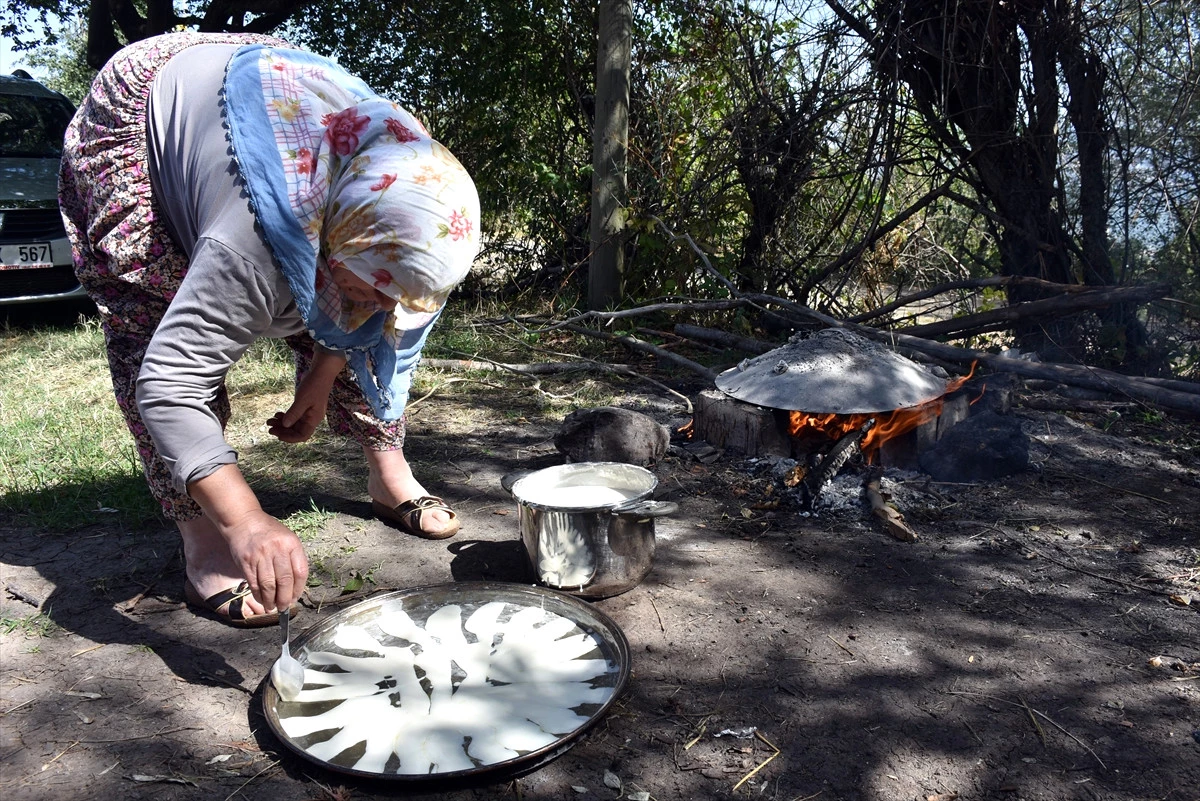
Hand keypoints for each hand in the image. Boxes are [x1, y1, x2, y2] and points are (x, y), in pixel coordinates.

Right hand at [187, 465, 308, 611]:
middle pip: (285, 581)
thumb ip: (293, 558)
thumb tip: (296, 586)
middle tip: (284, 608)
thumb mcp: (287, 539)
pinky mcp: (246, 561)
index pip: (300, 572)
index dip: (299, 589)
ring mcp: (261, 555)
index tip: (295, 598)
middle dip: (285, 599)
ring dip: (271, 600)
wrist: (244, 521)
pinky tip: (261, 600)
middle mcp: (277, 549)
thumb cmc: (269, 532)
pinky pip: (254, 583)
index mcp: (292, 544)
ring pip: (268, 585)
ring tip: (272, 608)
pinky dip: (258, 595)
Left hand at [268, 349, 346, 442]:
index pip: (302, 435)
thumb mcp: (302, 400)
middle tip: (269, 428)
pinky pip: (293, 416)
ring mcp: (308, 412)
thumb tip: (285, 425)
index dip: (290, 438)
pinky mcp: (304, 406)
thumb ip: (294, 413)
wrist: (320, 372)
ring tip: (269, 421)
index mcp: (314, 419)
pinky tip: (277, 414)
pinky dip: (285, 416)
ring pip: (293, 423)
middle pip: (296, 431)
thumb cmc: (314, 385)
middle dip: (283, 431)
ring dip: (281, 424)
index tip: (278, 435)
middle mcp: (311, 418)